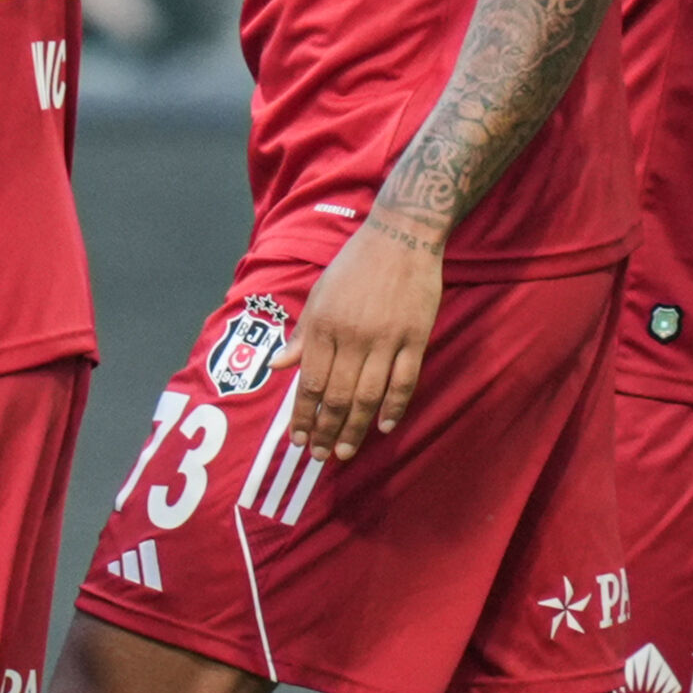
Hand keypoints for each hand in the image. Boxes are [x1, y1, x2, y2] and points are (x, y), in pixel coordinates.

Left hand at [286, 219, 443, 461]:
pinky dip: (394, 407)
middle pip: (337, 396)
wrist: (402, 236)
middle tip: (319, 456)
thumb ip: (302, 334)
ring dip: (355, 428)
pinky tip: (384, 427)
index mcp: (323, 325)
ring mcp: (385, 339)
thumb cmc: (355, 264)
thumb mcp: (319, 294)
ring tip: (346, 452)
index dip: (302, 415)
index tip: (297, 439)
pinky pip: (404, 381)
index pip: (309, 382)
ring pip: (368, 395)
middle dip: (326, 431)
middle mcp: (352, 336)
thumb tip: (278, 366)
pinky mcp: (415, 338)